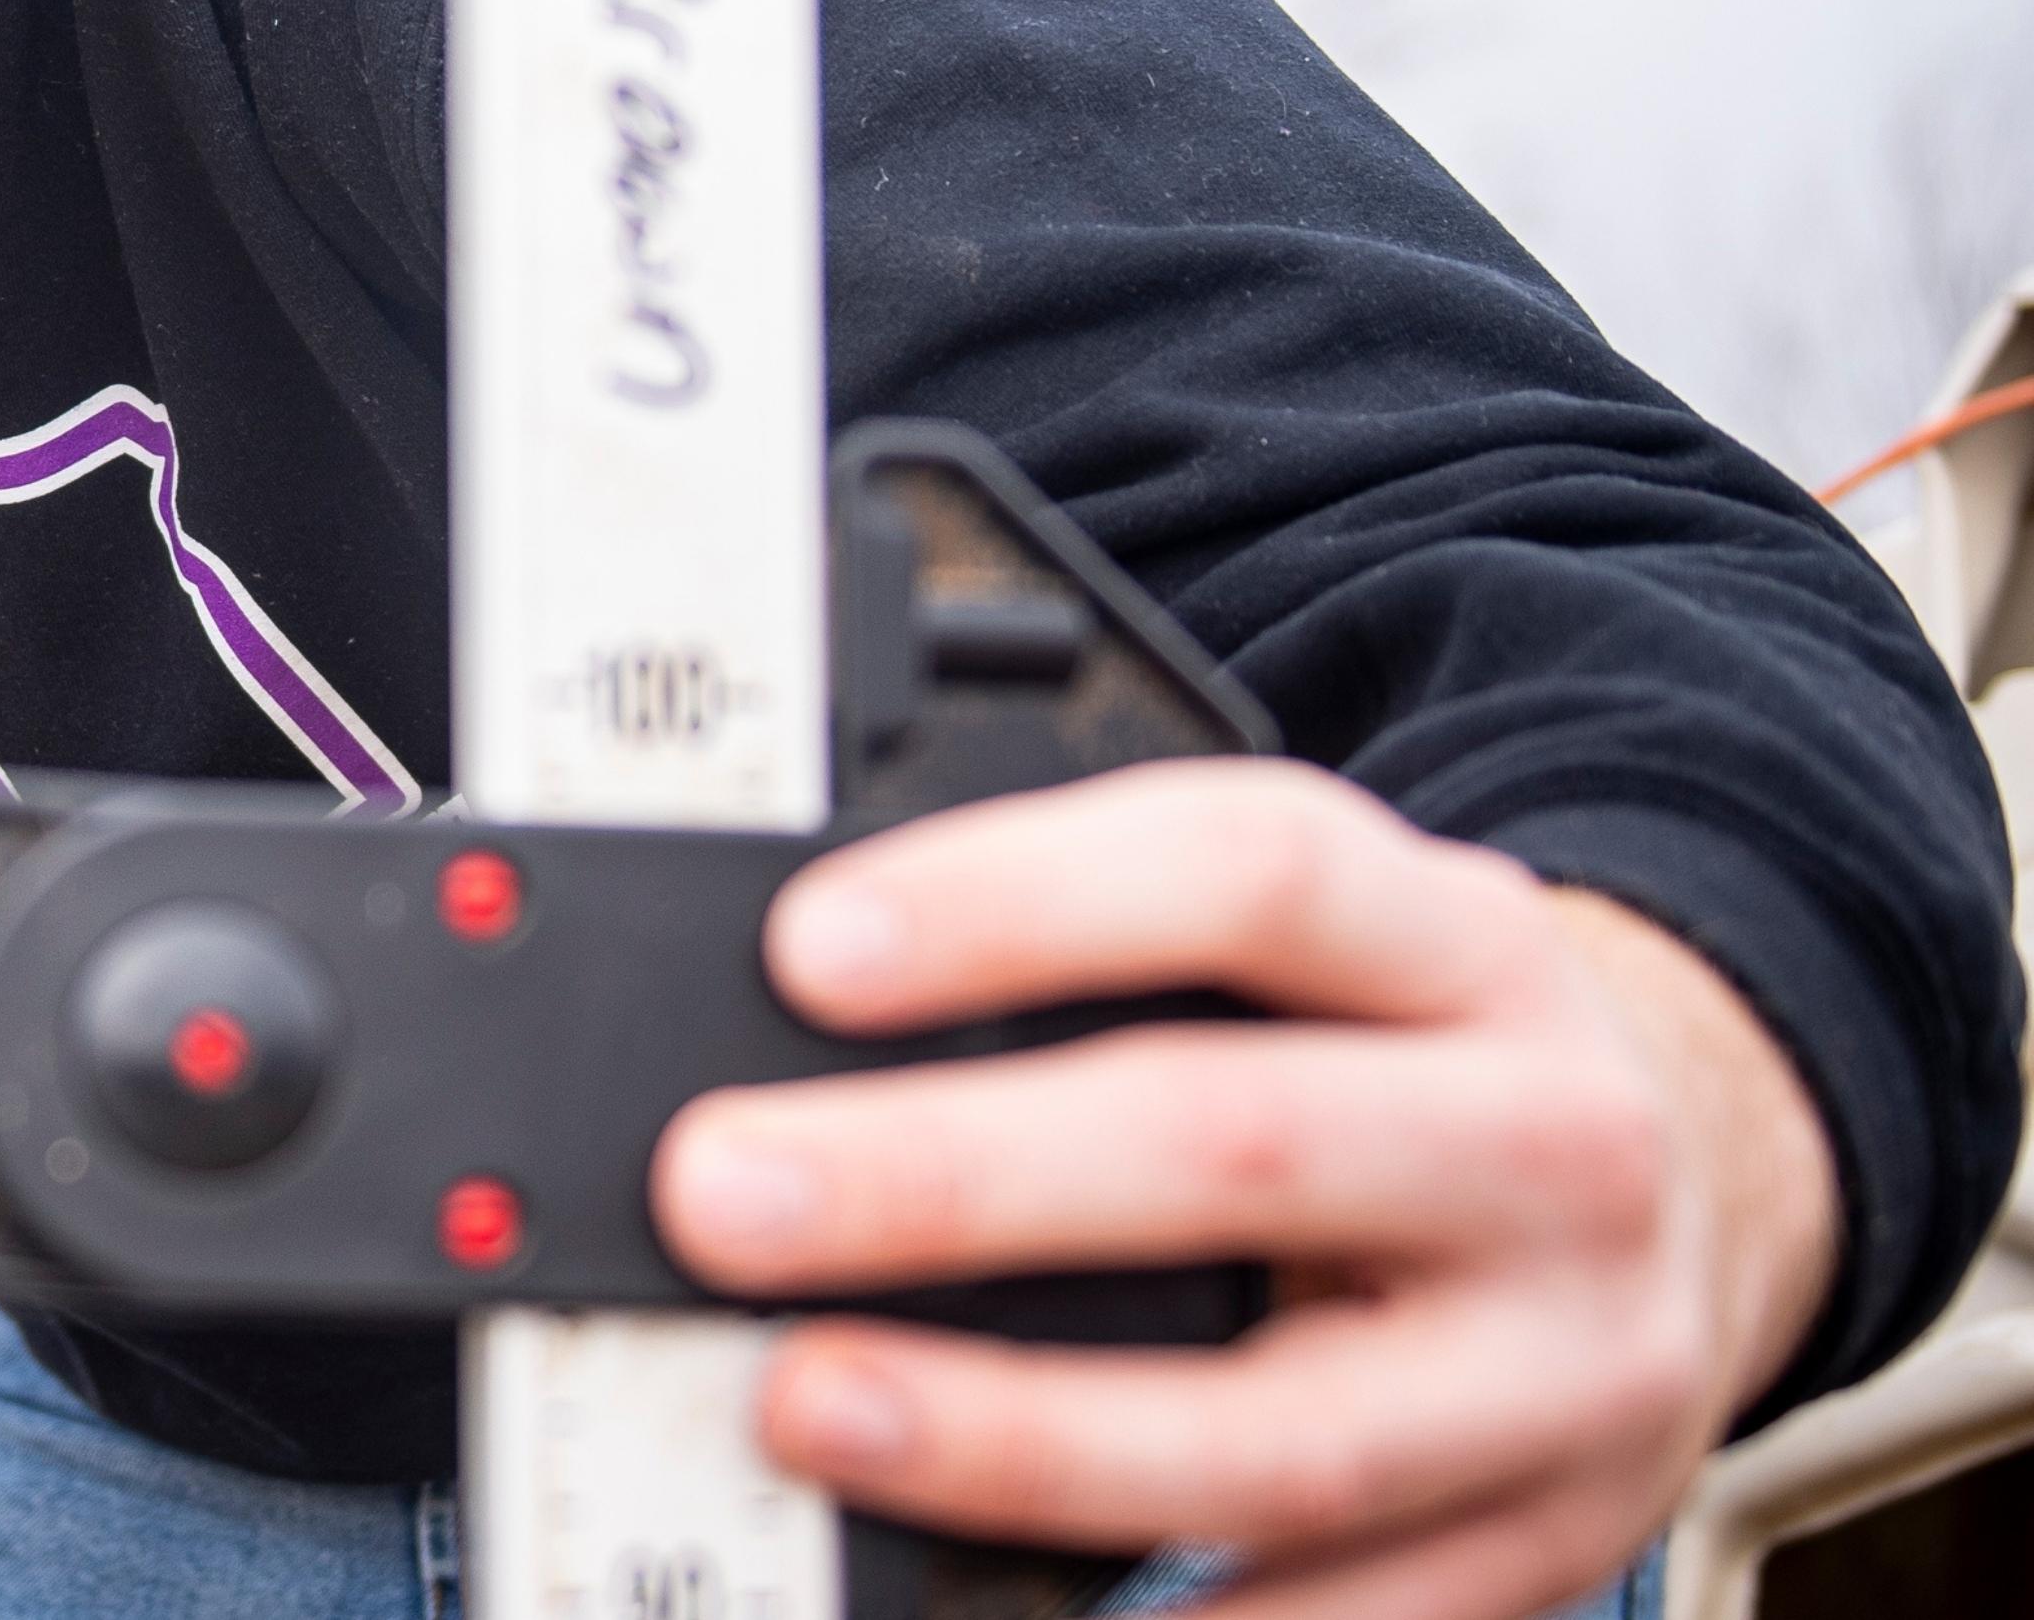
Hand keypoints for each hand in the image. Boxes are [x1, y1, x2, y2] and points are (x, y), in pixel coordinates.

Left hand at [650, 759, 1836, 1619]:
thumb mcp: (1326, 949)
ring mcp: (1563, 1374)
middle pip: (1236, 1146)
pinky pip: (1335, 1619)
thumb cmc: (1409, 1054)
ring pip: (1280, 1429)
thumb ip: (1112, 954)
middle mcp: (1548, 1147)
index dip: (1020, 902)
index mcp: (1462, 945)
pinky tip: (975, 1602)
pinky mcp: (1542, 1549)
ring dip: (1016, 1436)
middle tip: (726, 1196)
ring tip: (806, 1408)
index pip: (1250, 874)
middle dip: (952, 1178)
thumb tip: (795, 1027)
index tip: (807, 952)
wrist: (1692, 1195)